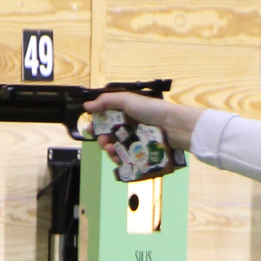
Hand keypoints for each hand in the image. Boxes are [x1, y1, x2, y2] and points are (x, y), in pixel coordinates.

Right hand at [83, 92, 204, 160]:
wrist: (174, 126)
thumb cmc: (152, 110)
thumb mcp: (128, 100)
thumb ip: (106, 101)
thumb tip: (86, 106)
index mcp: (125, 113)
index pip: (105, 120)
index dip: (96, 125)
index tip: (89, 130)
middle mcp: (129, 127)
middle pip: (109, 136)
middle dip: (102, 139)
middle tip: (103, 141)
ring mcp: (136, 141)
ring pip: (117, 149)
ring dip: (109, 150)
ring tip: (110, 150)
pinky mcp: (142, 153)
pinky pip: (127, 159)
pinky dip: (120, 160)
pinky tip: (118, 158)